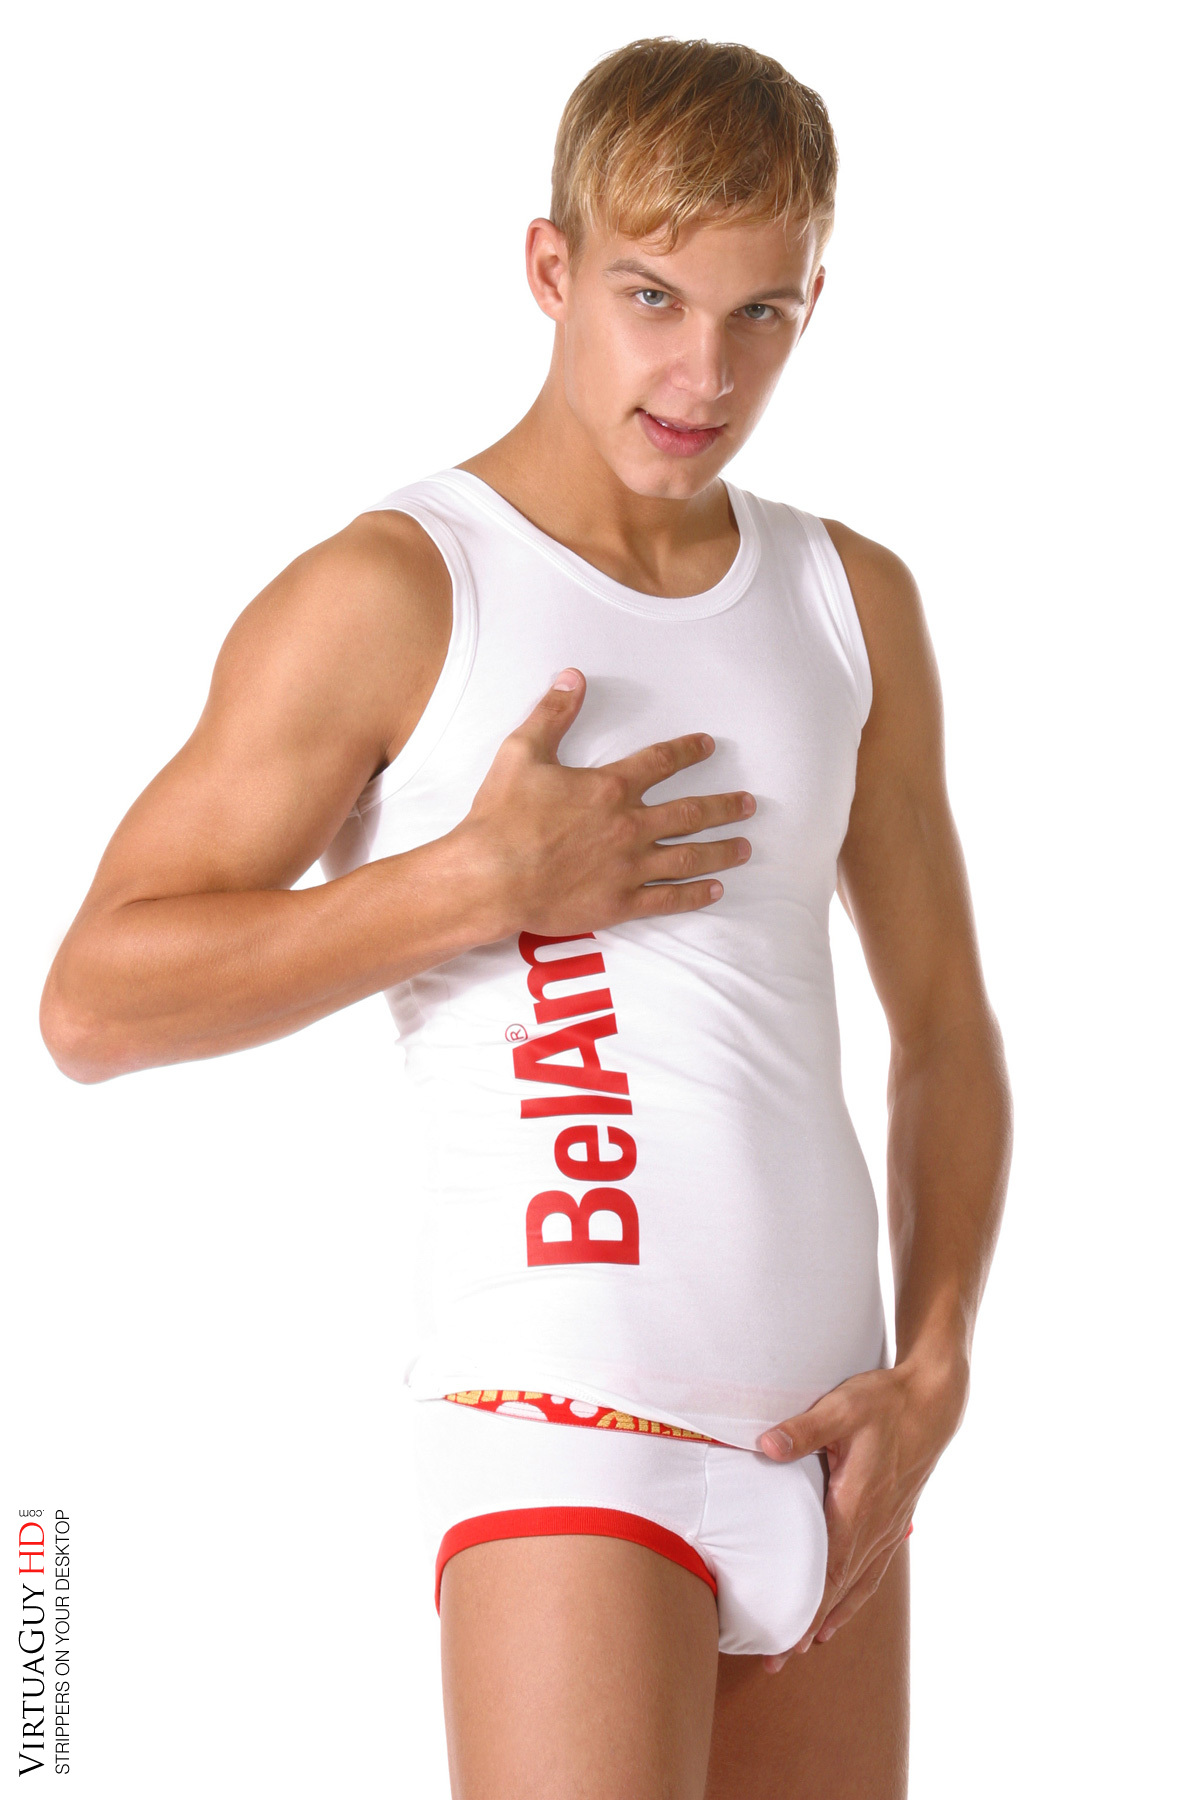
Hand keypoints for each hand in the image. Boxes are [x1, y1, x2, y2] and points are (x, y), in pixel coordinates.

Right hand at [455, 667, 756, 939]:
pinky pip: (667, 898)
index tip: (708, 747)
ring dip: (721, 850)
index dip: (687, 752)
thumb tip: (572, 677)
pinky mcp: (619, 903)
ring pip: (689, 856)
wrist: (490, 877)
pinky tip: (715, 890)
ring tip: (745, 847)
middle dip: (723, 807)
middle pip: (690, 813)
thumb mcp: (521, 753)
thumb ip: (552, 714)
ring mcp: (629, 867)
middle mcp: (629, 826)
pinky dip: (695, 894)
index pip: (660, 762)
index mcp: (610, 787)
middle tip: (748, 804)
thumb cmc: (502, 817)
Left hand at [756, 1352, 968, 1671]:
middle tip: (778, 1660)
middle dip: (808, 1627)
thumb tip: (765, 1445)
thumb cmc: (885, 1402)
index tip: (785, 1643)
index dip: (807, 1611)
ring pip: (858, 1584)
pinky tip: (844, 1604)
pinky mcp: (894, 1519)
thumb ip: (803, 1430)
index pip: (829, 1572)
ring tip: (807, 1645)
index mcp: (858, 1505)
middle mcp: (875, 1526)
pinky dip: (854, 1594)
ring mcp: (888, 1526)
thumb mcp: (842, 1408)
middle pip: (840, 1589)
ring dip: (831, 1616)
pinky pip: (873, 1568)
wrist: (933, 1402)